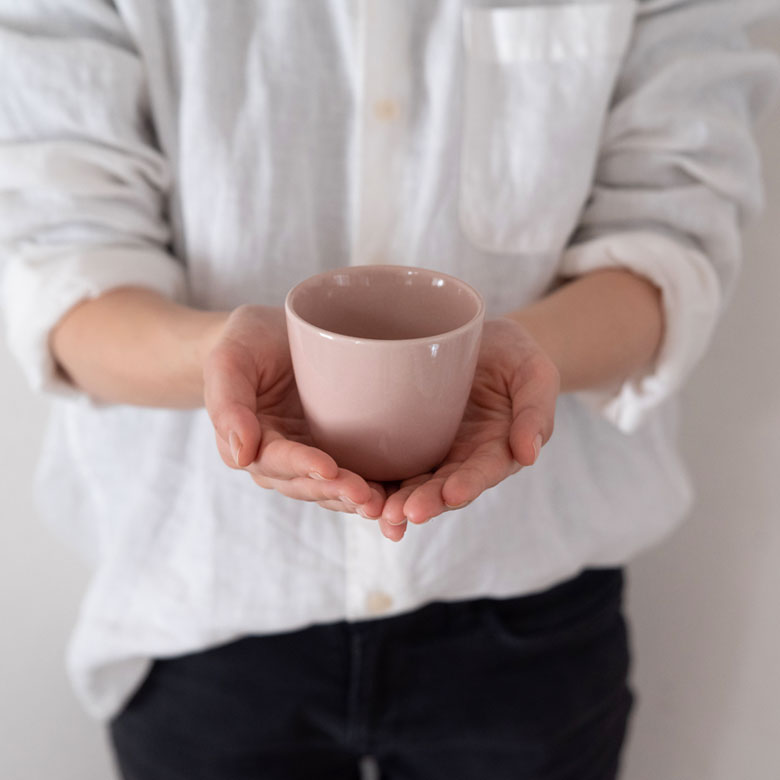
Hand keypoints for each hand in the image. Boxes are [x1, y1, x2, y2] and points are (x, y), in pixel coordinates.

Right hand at [204, 305, 385, 516]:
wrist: (272, 333)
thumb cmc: (248, 341)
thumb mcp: (229, 359)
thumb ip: (228, 404)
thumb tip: (240, 455)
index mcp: (250, 442)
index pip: (275, 459)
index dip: (301, 465)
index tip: (327, 468)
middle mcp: (279, 460)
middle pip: (306, 484)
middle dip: (335, 491)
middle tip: (365, 495)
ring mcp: (311, 457)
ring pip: (331, 489)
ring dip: (354, 500)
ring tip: (382, 505)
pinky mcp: (338, 451)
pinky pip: (354, 476)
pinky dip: (373, 490)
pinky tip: (395, 497)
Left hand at [377, 317, 559, 540]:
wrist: (483, 341)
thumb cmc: (515, 356)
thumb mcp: (535, 373)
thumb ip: (535, 411)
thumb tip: (529, 455)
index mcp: (498, 448)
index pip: (485, 470)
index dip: (469, 484)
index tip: (452, 495)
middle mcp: (465, 458)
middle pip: (445, 486)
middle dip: (426, 502)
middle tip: (404, 513)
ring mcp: (435, 452)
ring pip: (416, 483)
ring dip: (399, 501)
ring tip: (381, 514)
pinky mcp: (409, 440)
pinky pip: (394, 465)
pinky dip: (379, 482)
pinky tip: (358, 494)